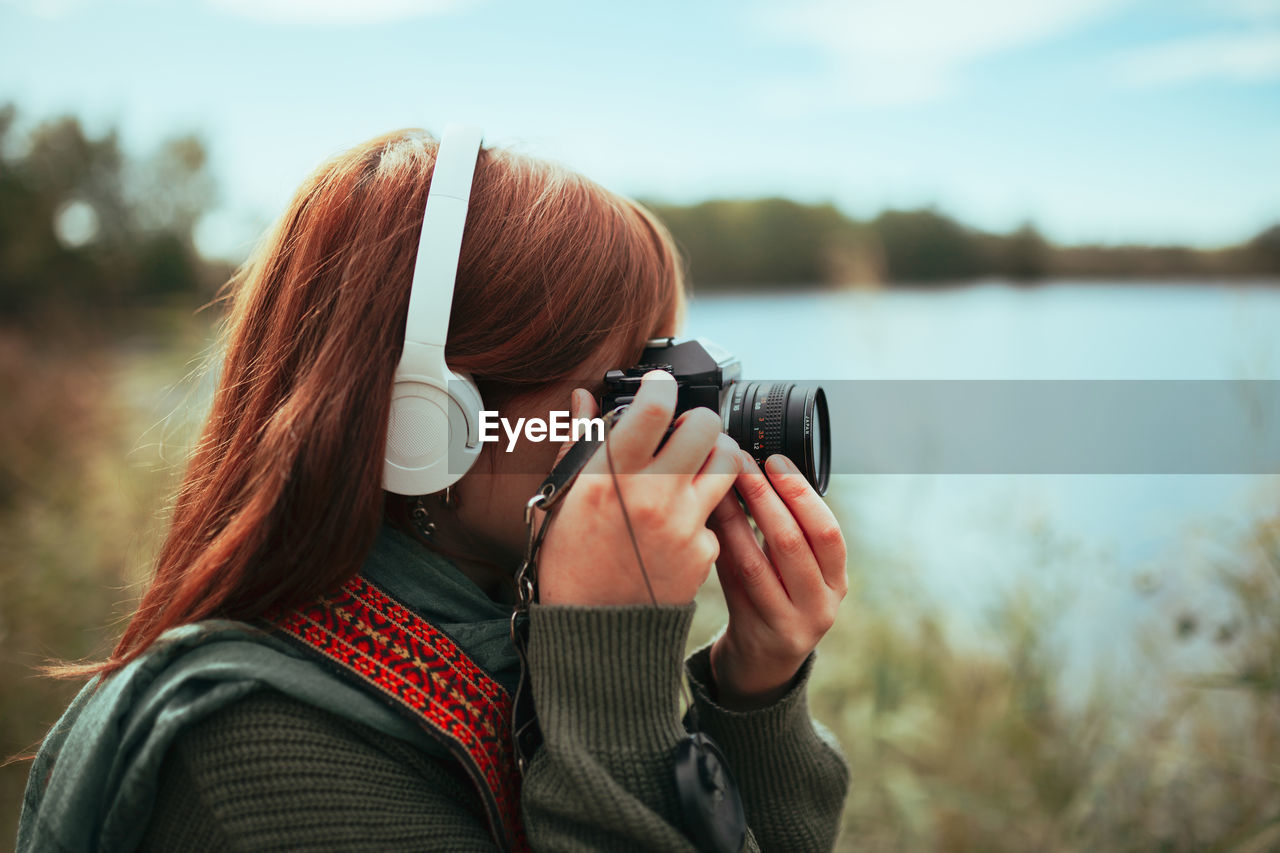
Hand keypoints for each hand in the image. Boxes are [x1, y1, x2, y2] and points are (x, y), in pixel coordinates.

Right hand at [539, 370, 743, 605]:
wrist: (593, 631)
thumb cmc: (570, 563)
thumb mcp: (561, 499)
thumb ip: (579, 443)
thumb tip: (583, 399)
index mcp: (611, 476)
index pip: (654, 406)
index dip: (660, 388)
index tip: (657, 390)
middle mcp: (653, 494)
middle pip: (706, 425)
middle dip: (696, 421)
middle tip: (681, 432)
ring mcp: (684, 523)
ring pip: (728, 462)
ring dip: (714, 456)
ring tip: (693, 467)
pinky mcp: (705, 550)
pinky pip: (718, 512)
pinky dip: (703, 509)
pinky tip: (680, 521)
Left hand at [707, 454, 847, 709]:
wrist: (762, 664)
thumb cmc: (776, 601)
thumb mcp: (796, 572)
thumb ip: (786, 531)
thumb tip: (756, 467)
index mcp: (837, 580)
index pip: (827, 530)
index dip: (801, 492)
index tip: (775, 459)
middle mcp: (821, 604)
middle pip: (794, 542)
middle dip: (765, 496)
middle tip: (741, 463)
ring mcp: (790, 624)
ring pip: (758, 562)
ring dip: (736, 518)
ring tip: (718, 486)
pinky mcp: (757, 633)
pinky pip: (733, 584)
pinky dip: (720, 548)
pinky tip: (707, 523)